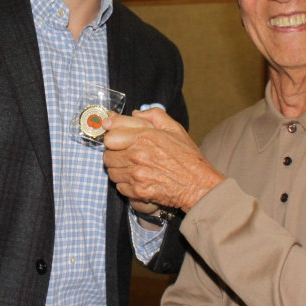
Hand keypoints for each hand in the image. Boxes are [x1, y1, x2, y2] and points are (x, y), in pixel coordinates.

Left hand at [102, 108, 224, 211]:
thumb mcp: (174, 128)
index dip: (113, 139)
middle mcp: (137, 155)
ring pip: (112, 172)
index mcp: (144, 137)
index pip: (109, 137)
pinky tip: (137, 180)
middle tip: (126, 156)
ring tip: (132, 168)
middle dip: (115, 155)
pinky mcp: (138, 191)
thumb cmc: (187, 157)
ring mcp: (136, 175)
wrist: (198, 185)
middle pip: (108, 156)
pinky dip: (126, 184)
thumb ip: (153, 115)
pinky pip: (120, 187)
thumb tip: (134, 113)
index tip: (117, 141)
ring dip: (119, 170)